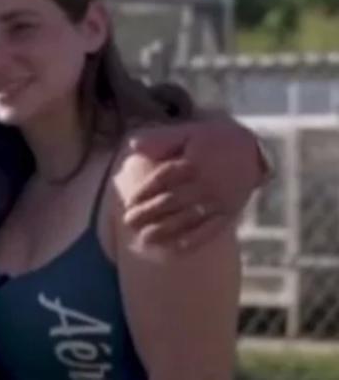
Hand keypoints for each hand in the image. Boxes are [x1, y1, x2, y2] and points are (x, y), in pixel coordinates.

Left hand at [121, 118, 261, 250]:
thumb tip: (132, 145)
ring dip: (166, 229)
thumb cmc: (212, 141)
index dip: (145, 191)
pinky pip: (211, 230)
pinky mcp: (229, 213)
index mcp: (193, 164)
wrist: (252, 151)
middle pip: (172, 201)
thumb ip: (160, 139)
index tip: (130, 202)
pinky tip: (177, 248)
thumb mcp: (187, 133)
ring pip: (188, 218)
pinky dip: (194, 240)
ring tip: (145, 238)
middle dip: (149, 213)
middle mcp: (205, 184)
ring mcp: (218, 201)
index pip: (163, 179)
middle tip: (128, 222)